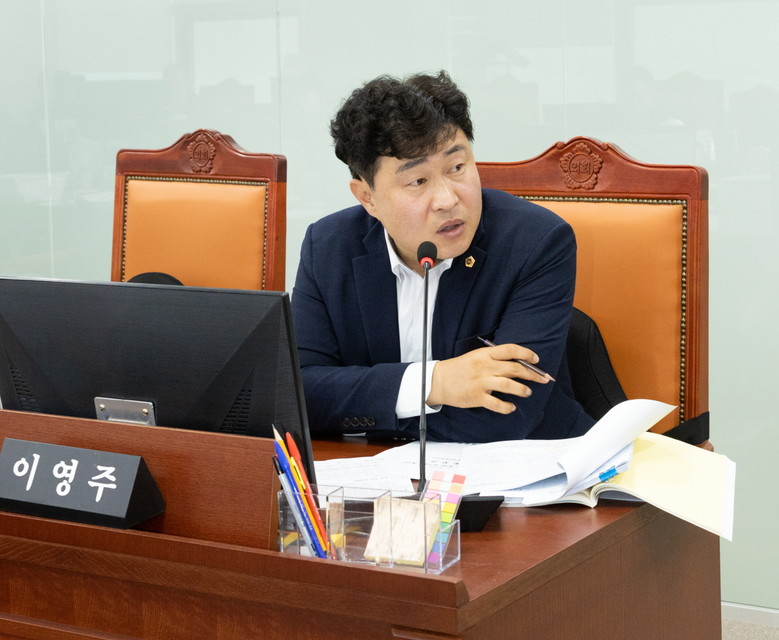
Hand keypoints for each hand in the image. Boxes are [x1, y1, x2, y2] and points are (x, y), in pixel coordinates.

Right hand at [426, 343, 549, 413]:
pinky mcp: (477, 397)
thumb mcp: (476, 357)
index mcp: (485, 355)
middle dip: (533, 374)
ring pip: (509, 385)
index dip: (526, 354)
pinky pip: (497, 404)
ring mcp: (481, 382)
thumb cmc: (460, 368)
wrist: (439, 381)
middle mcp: (485, 367)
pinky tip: (511, 407)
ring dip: (522, 390)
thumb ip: (494, 359)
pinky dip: (507, 407)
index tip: (536, 360)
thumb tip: (518, 364)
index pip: (511, 350)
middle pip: (515, 368)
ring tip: (527, 392)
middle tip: (543, 379)